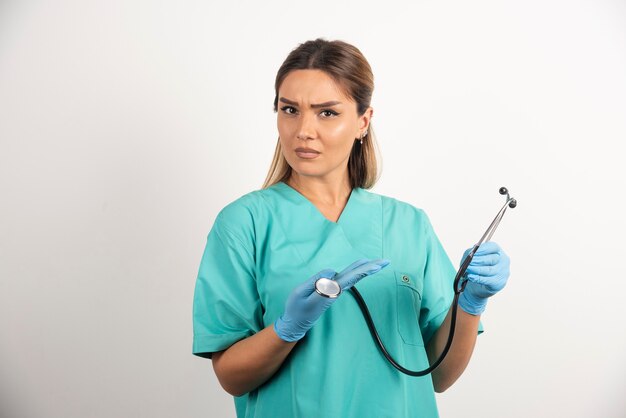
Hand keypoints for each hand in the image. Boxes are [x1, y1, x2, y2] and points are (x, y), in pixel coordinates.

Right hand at [274, 258, 389, 341]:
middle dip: (370, 268)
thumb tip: (332, 270)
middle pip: (355, 277)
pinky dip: (356, 271)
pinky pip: (346, 279)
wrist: (295, 323)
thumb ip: (315, 281)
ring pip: (352, 277)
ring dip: (365, 268)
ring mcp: (334, 292)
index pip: (349, 279)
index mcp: (328, 292)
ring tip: (379, 262)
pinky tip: (361, 267)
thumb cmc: (295, 308)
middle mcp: (335, 292)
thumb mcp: (299, 293)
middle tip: (386, 261)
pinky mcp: (332, 291)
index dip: (362, 271)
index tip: (376, 267)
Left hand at [458, 242, 509, 314]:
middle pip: (492, 259)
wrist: (475, 286)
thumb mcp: (470, 257)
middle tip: (468, 263)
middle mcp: (503, 261)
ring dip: (477, 270)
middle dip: (478, 260)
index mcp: (497, 251)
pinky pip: (488, 280)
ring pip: (490, 270)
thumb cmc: (475, 268)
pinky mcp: (499, 283)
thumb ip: (470, 253)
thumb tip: (470, 255)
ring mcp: (503, 273)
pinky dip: (478, 278)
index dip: (483, 249)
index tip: (473, 252)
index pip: (493, 247)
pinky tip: (471, 277)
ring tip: (468, 269)